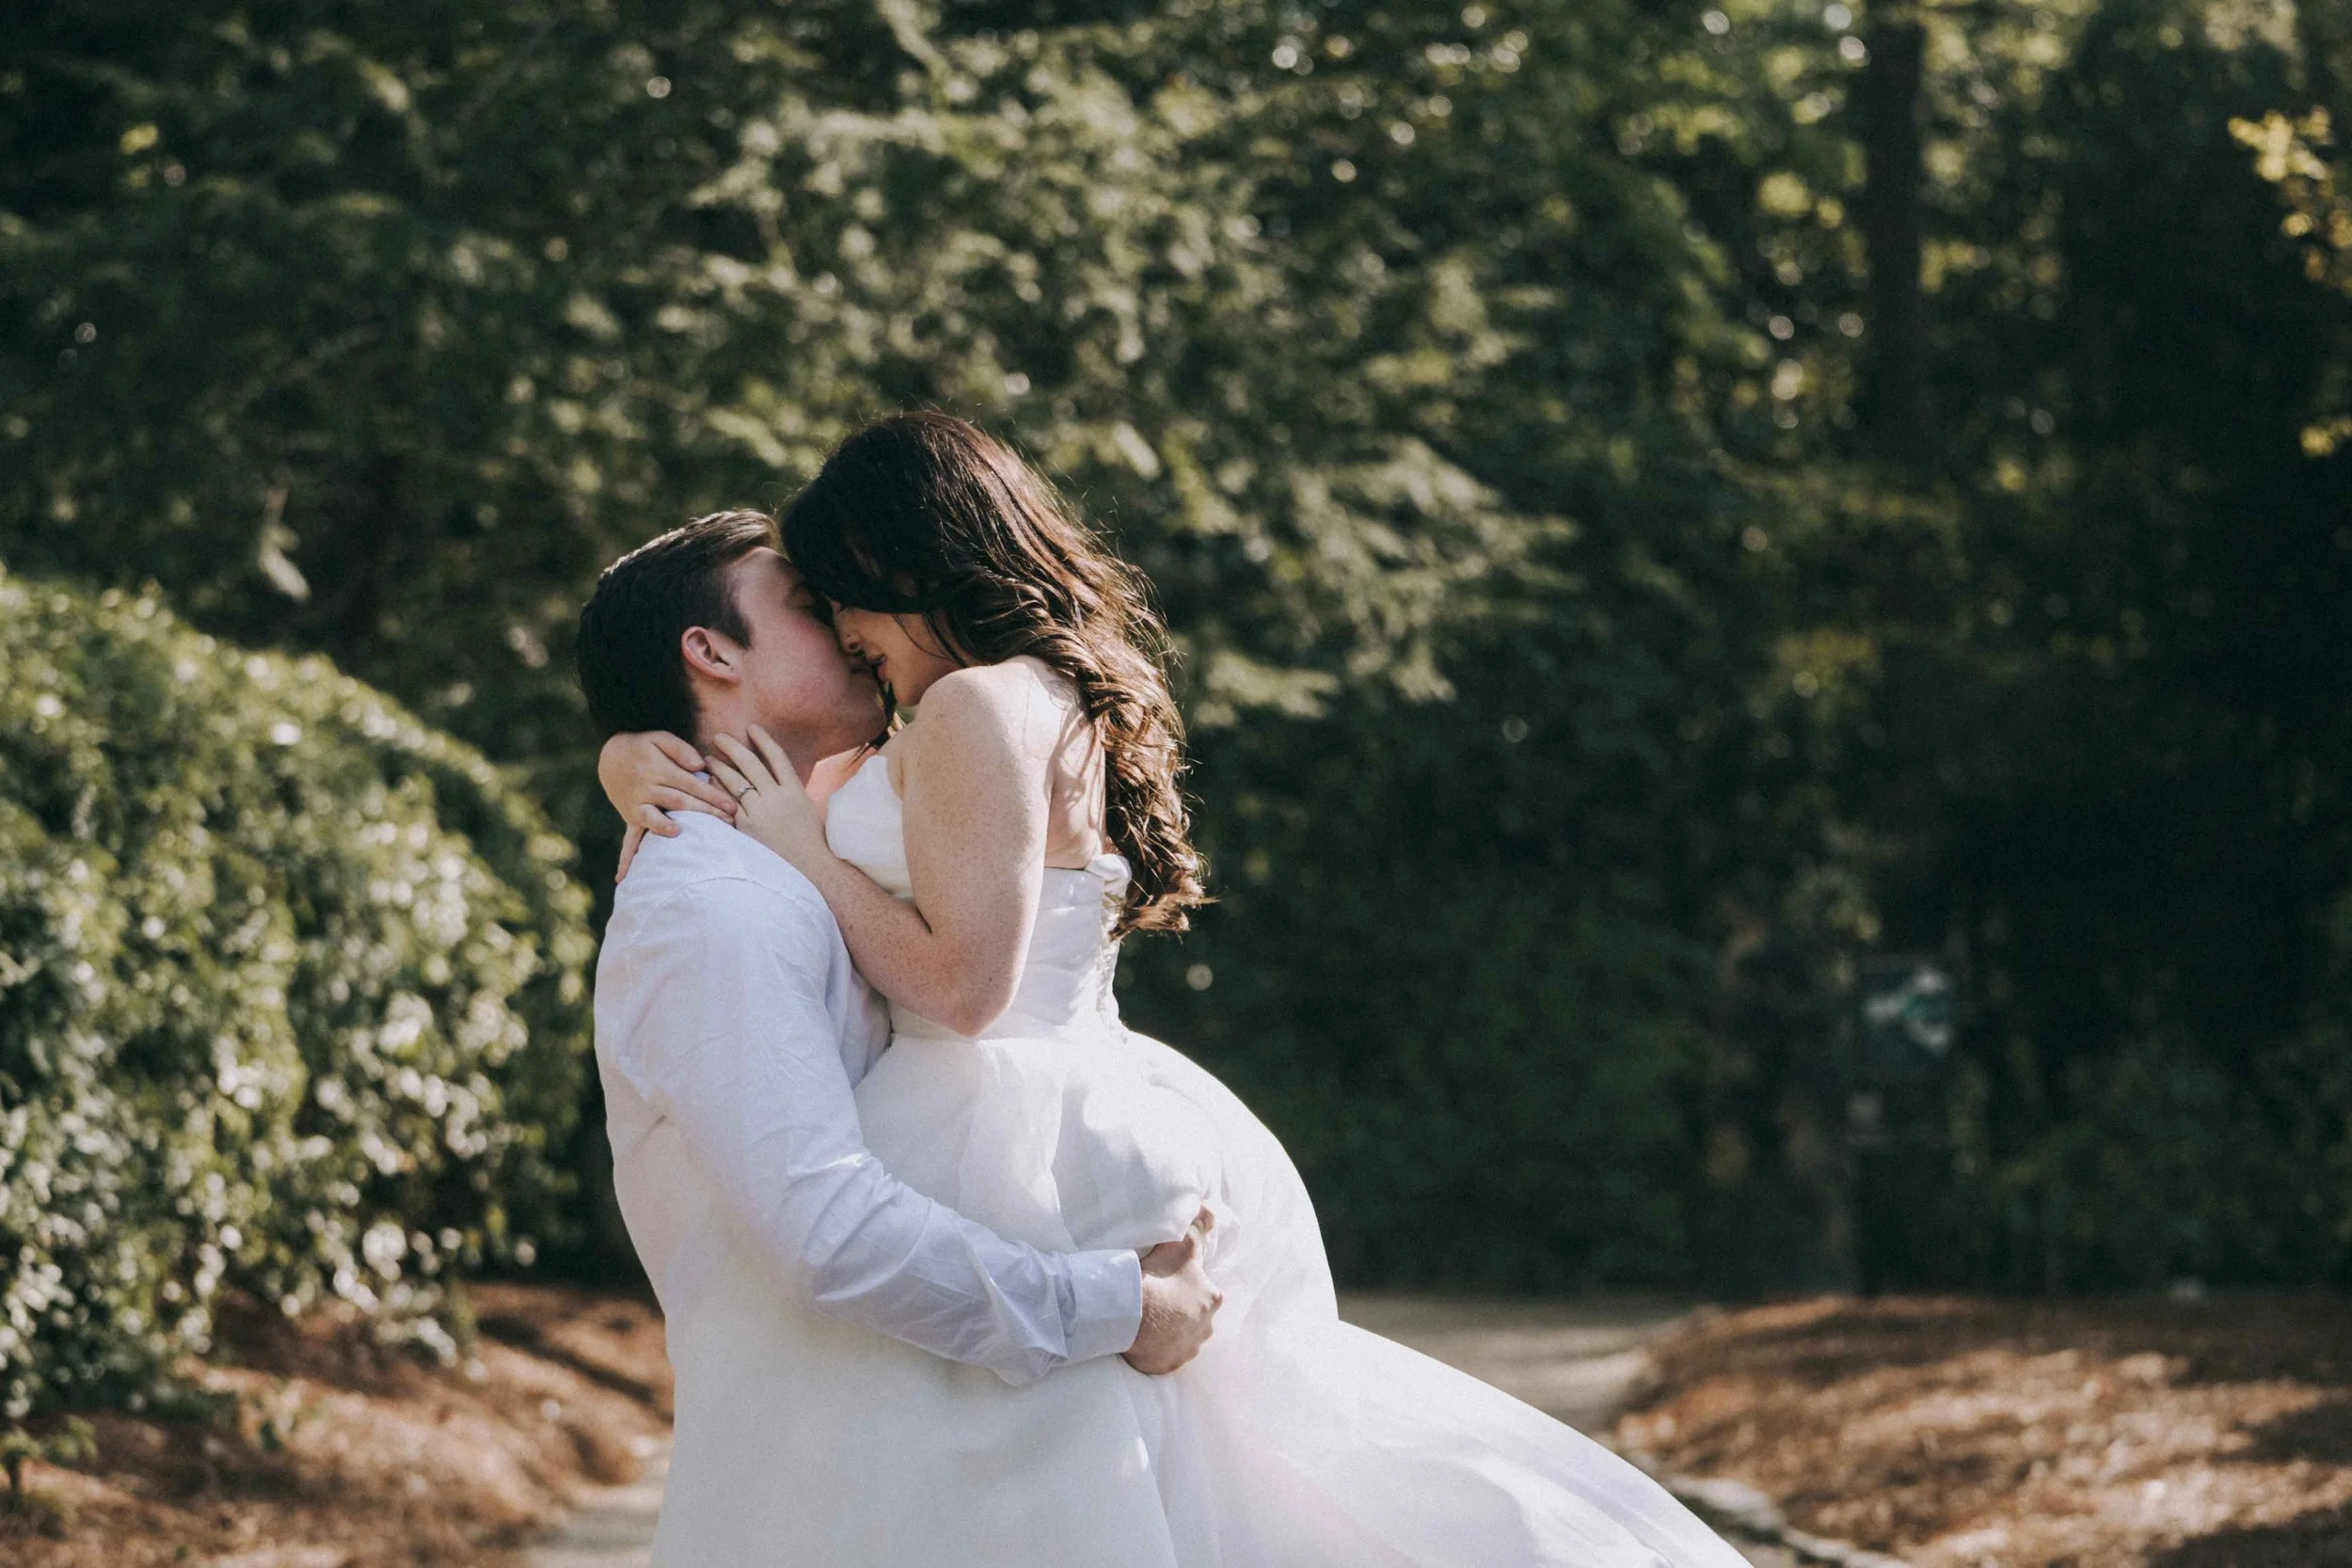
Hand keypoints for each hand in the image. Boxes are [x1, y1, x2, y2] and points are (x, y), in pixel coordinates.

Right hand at [600, 731, 737, 881]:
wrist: (611, 757)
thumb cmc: (643, 747)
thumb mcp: (659, 738)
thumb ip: (680, 749)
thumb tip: (699, 764)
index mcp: (659, 769)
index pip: (691, 784)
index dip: (712, 795)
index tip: (732, 806)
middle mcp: (647, 788)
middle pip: (679, 802)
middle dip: (705, 814)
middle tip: (728, 824)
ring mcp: (637, 804)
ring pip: (656, 818)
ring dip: (668, 829)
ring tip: (681, 836)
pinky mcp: (631, 817)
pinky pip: (629, 838)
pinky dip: (628, 856)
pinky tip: (626, 875)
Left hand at [709, 727, 832, 870]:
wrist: (809, 868)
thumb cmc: (810, 841)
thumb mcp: (806, 808)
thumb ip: (789, 790)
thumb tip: (773, 776)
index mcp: (795, 791)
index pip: (777, 757)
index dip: (764, 740)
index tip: (752, 728)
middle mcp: (777, 799)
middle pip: (752, 765)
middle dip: (734, 748)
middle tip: (719, 737)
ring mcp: (761, 814)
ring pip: (736, 783)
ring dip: (721, 768)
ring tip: (709, 759)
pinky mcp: (747, 828)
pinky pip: (729, 805)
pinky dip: (719, 792)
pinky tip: (710, 784)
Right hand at [1124, 1208, 1221, 1375]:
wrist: (1131, 1314)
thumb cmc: (1157, 1278)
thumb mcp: (1180, 1246)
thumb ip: (1197, 1228)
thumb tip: (1210, 1209)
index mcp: (1211, 1299)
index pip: (1204, 1291)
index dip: (1185, 1286)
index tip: (1167, 1284)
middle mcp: (1206, 1327)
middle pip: (1196, 1317)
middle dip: (1181, 1312)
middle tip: (1157, 1302)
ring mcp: (1188, 1349)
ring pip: (1183, 1339)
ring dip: (1170, 1332)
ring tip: (1149, 1322)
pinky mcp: (1169, 1365)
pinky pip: (1165, 1358)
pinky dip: (1158, 1351)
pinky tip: (1145, 1341)